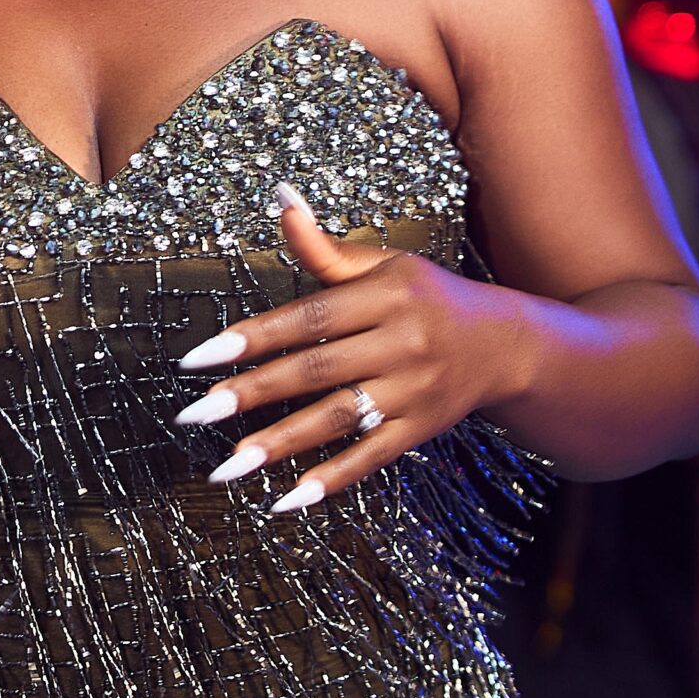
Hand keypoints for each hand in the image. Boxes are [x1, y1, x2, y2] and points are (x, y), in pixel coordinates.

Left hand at [170, 185, 531, 512]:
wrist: (504, 345)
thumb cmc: (426, 298)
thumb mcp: (382, 265)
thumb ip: (323, 247)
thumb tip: (280, 198)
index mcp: (386, 294)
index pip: (309, 316)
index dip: (253, 336)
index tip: (198, 358)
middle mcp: (402, 342)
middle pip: (316, 369)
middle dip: (251, 393)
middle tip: (194, 414)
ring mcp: (413, 390)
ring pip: (338, 418)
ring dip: (279, 443)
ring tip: (227, 467)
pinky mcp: (421, 430)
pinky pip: (371, 458)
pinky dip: (330, 480)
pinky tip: (285, 500)